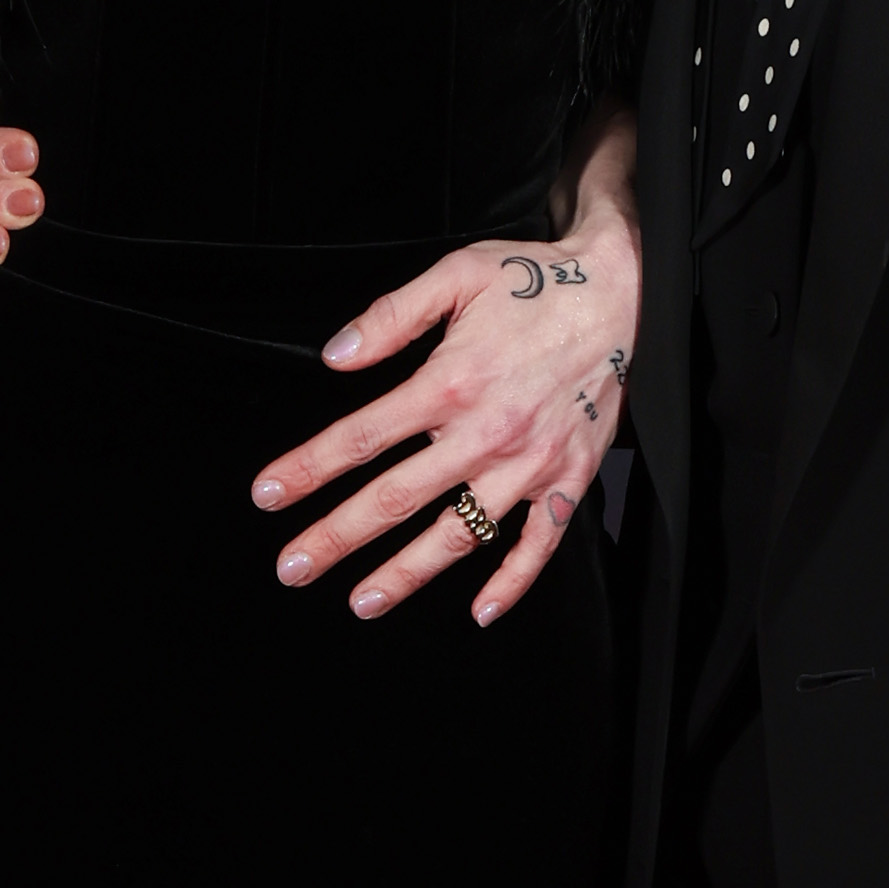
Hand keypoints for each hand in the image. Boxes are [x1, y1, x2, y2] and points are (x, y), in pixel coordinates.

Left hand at [250, 172, 642, 628]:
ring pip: (459, 534)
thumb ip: (391, 316)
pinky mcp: (568, 479)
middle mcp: (487, 434)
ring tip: (362, 602)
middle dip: (336, 537)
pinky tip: (480, 612)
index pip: (362, 438)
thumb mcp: (455, 275)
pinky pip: (539, 544)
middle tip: (291, 568)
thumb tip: (335, 357)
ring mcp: (529, 465)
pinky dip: (513, 583)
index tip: (269, 495)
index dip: (308, 469)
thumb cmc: (532, 282)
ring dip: (407, 573)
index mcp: (450, 384)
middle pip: (396, 498)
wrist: (619, 292)